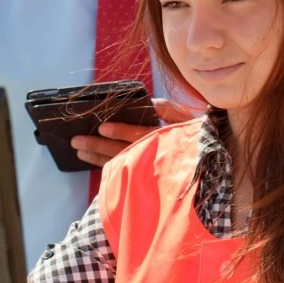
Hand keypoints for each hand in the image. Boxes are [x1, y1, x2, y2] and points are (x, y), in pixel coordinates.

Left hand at [71, 98, 198, 166]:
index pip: (140, 136)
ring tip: (79, 151)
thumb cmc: (196, 139)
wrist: (207, 172)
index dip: (121, 132)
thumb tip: (149, 101)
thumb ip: (169, 109)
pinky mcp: (145, 181)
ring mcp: (150, 173)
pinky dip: (106, 168)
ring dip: (97, 158)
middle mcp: (157, 159)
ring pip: (119, 165)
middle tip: (76, 141)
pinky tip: (93, 161)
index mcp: (168, 141)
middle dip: (98, 147)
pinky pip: (122, 174)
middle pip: (123, 153)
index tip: (102, 127)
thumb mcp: (188, 120)